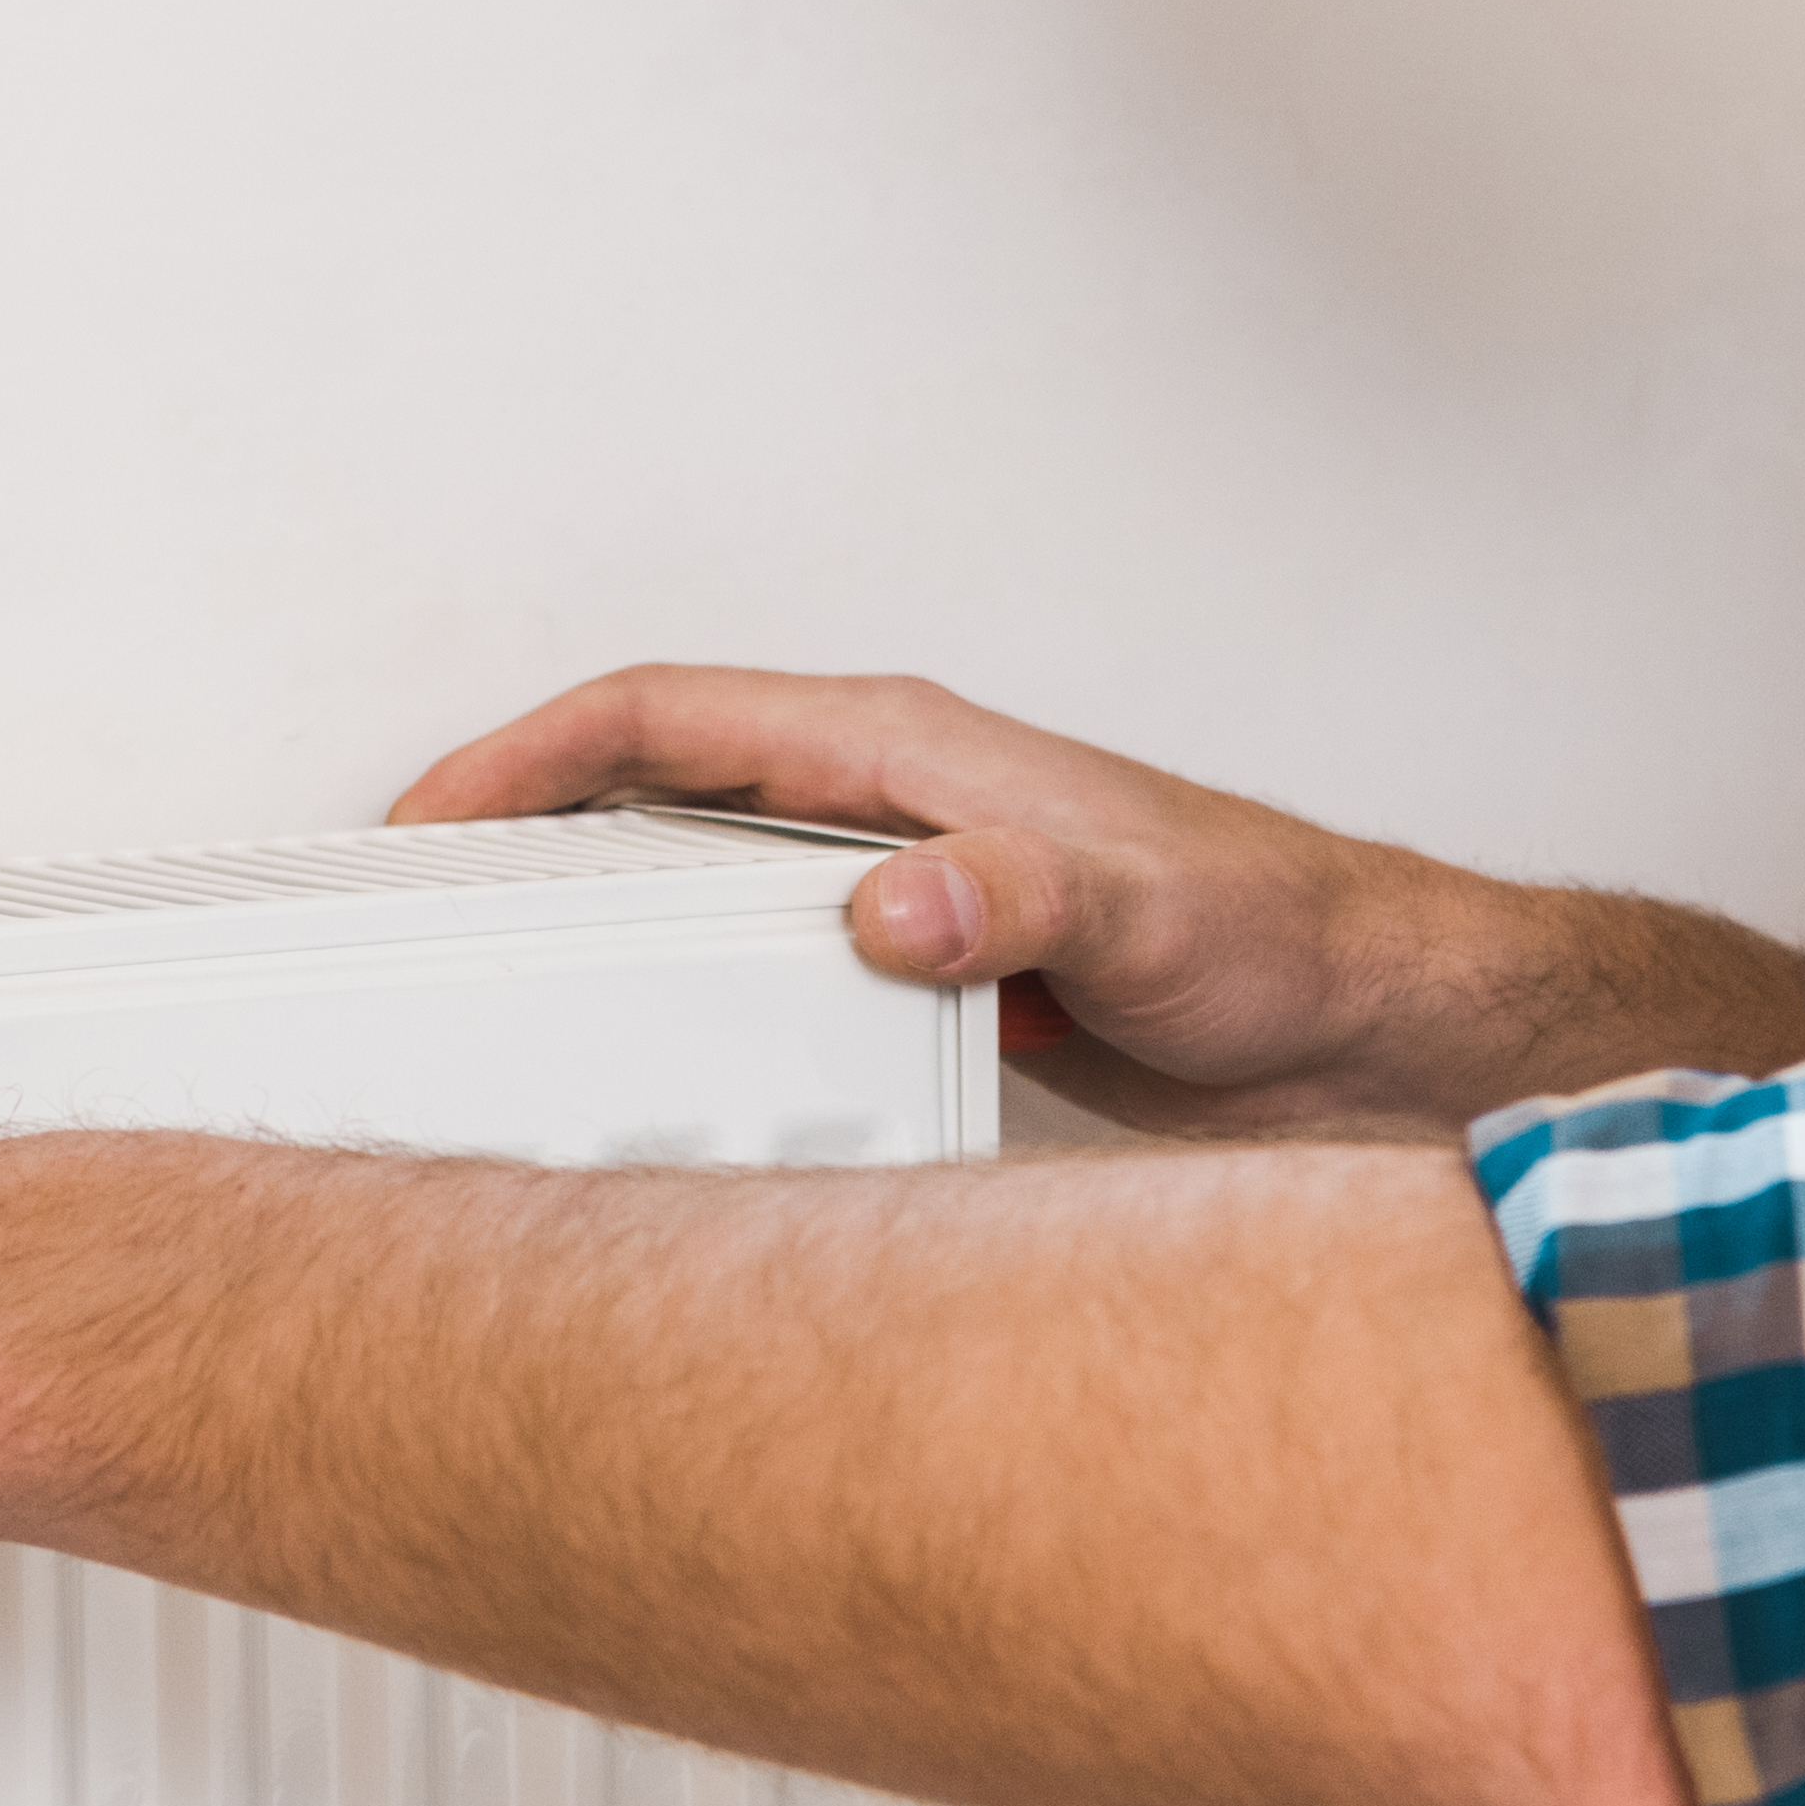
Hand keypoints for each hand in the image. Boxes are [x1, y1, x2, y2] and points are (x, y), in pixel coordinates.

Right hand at [392, 665, 1804, 1136]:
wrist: (1388, 1034)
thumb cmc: (1290, 940)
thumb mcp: (1148, 917)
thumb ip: (1018, 903)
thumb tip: (891, 904)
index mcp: (908, 750)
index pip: (668, 717)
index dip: (530, 756)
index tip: (430, 817)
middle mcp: (893, 809)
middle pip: (656, 792)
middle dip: (523, 836)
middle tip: (416, 918)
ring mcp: (905, 894)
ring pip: (700, 888)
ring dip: (597, 927)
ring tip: (498, 1008)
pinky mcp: (933, 984)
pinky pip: (765, 972)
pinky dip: (687, 1007)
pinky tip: (663, 1088)